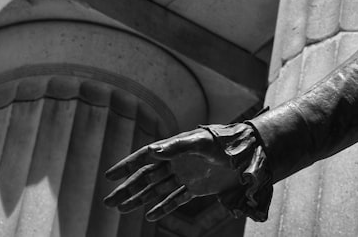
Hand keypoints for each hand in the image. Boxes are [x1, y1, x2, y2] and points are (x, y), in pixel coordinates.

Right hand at [103, 128, 243, 221]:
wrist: (249, 154)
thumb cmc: (224, 142)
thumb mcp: (200, 142)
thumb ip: (177, 147)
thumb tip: (151, 152)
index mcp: (175, 148)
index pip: (145, 157)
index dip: (127, 166)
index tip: (109, 176)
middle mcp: (177, 162)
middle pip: (146, 177)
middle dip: (127, 188)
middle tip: (108, 201)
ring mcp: (186, 176)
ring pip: (157, 190)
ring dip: (140, 199)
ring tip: (122, 209)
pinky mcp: (197, 188)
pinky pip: (176, 199)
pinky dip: (163, 207)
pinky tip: (150, 216)